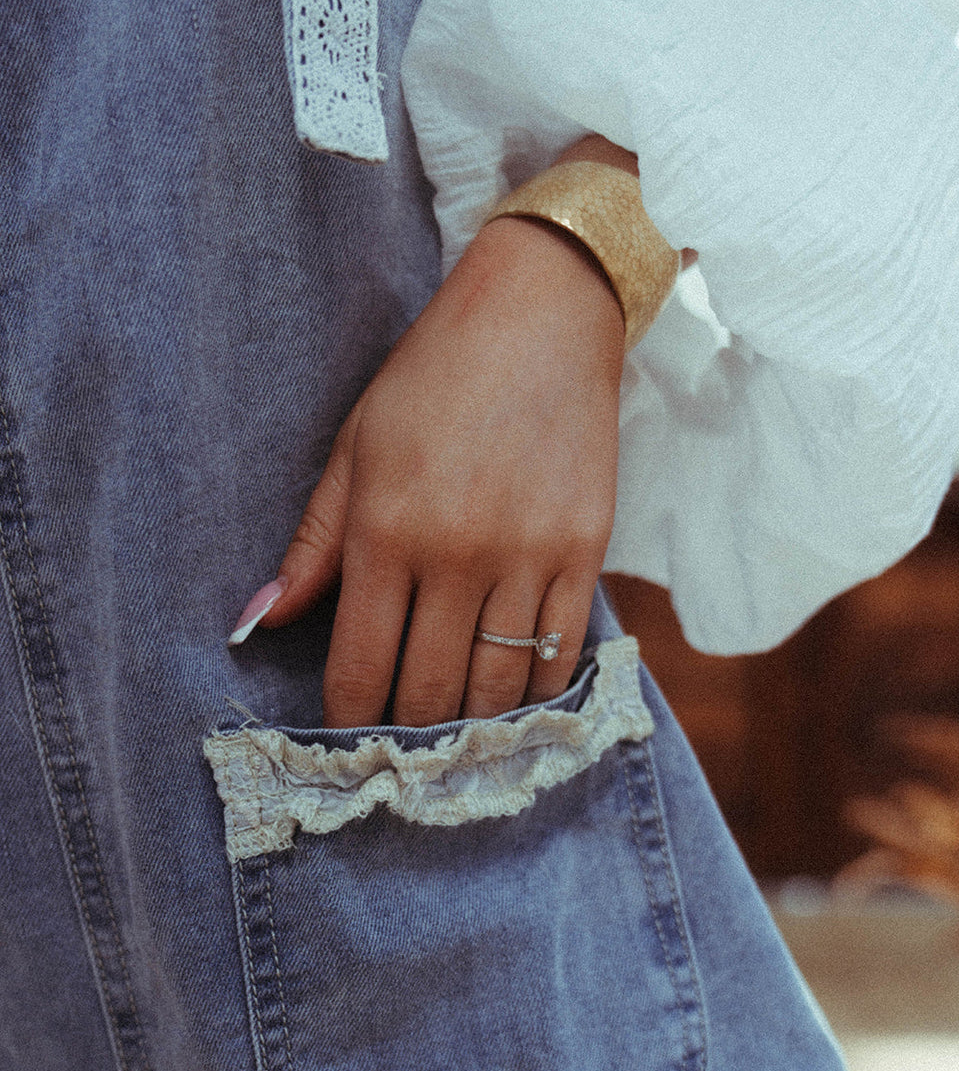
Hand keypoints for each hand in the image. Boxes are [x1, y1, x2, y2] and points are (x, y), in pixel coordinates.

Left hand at [239, 214, 625, 726]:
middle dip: (409, 738)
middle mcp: (456, 554)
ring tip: (456, 743)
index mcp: (386, 532)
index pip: (359, 667)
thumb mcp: (354, 448)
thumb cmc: (433, 378)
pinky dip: (535, 691)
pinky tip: (515, 701)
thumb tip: (261, 623)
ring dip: (472, 729)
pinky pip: (559, 653)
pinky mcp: (584, 551)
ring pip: (497, 688)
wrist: (542, 315)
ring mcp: (527, 556)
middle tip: (402, 755)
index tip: (346, 745)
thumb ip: (313, 545)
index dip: (349, 723)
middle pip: (429, 693)